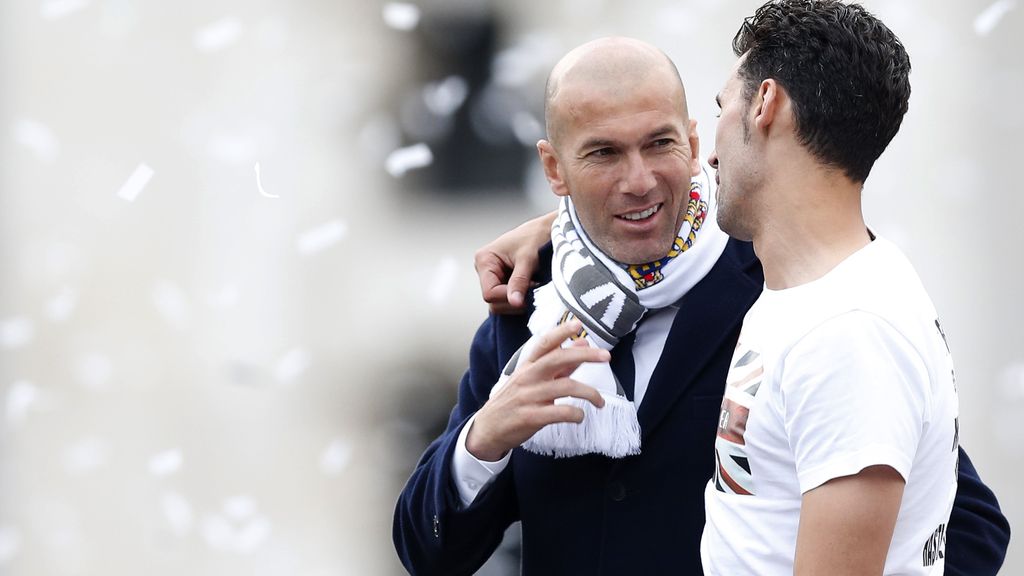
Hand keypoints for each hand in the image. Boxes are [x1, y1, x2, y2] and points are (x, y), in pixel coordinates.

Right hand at [466, 321, 608, 460]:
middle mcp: (527, 377)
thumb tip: (582, 345)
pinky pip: (560, 413)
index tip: (578, 324)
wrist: (488, 429)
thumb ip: (559, 365)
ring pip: (565, 387)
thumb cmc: (515, 401)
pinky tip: (580, 416)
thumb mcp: (532, 380)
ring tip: (600, 401)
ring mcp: (528, 397)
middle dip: (584, 356)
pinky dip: (575, 414)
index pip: (544, 343)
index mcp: (527, 366)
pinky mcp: (531, 417)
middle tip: (606, 356)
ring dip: (589, 393)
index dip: (560, 332)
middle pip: (558, 359)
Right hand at [474, 211, 556, 314]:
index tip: (528, 293)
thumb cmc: (536, 236)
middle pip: (493, 301)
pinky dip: (521, 297)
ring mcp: (494, 276)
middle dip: (514, 300)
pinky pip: (508, 298)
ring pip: (501, 302)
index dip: (508, 297)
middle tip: (533, 290)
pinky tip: (530, 288)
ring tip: (533, 286)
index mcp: (484, 260)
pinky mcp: (504, 280)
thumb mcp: (527, 259)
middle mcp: (485, 269)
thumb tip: (514, 302)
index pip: (489, 293)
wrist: (548, 229)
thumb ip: (519, 281)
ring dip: (519, 299)